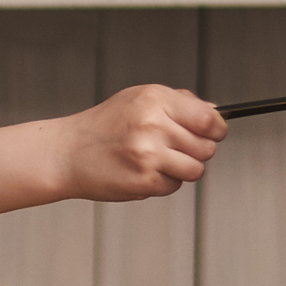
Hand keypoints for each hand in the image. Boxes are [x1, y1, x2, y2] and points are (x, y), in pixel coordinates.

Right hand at [54, 87, 224, 202]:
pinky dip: (163, 182)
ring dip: (183, 169)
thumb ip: (178, 103)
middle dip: (197, 150)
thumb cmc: (103, 126)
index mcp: (154, 99)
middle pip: (207, 147)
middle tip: (174, 148)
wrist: (67, 153)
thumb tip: (215, 113)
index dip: (217, 129)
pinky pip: (174, 186)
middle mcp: (152, 124)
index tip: (214, 133)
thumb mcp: (138, 99)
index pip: (209, 119)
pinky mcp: (143, 180)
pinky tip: (142, 171)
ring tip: (159, 161)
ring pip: (195, 169)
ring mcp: (148, 154)